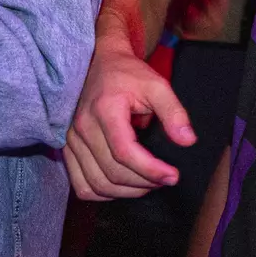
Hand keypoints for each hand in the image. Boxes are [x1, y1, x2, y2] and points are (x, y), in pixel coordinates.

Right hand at [65, 41, 194, 200]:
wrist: (98, 63)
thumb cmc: (128, 74)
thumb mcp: (156, 85)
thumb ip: (173, 112)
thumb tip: (188, 141)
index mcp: (105, 110)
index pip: (125, 152)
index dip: (150, 170)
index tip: (172, 176)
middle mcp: (82, 128)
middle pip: (112, 173)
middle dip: (143, 183)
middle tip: (165, 179)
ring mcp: (70, 141)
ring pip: (96, 184)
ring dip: (125, 193)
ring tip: (149, 185)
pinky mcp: (66, 149)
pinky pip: (81, 185)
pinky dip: (103, 193)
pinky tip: (123, 187)